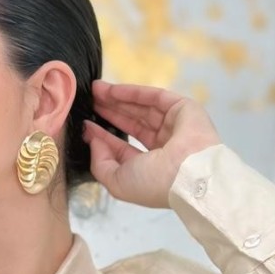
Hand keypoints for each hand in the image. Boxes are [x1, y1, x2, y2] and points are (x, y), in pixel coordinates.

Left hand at [83, 79, 222, 208]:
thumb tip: (94, 140)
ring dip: (117, 99)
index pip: (123, 149)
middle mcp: (163, 148)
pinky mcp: (181, 108)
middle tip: (89, 102)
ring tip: (95, 90)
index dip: (104, 137)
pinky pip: (151, 97)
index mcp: (150, 169)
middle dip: (110, 112)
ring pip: (140, 108)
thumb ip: (100, 163)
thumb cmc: (153, 183)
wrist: (186, 173)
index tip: (87, 126)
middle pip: (131, 124)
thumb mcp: (116, 181)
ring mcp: (173, 126)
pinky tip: (110, 90)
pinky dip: (130, 92)